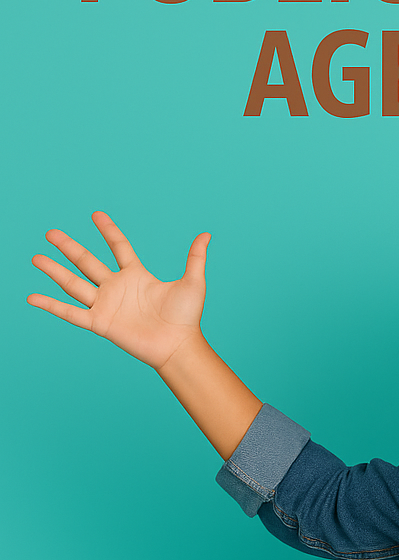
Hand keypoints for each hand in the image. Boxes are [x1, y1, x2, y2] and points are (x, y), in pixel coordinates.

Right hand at [28, 211, 210, 370]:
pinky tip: (31, 297)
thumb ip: (195, 258)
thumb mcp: (193, 282)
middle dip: (69, 247)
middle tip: (50, 232)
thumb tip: (207, 234)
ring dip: (54, 271)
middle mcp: (117, 288)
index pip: (119, 247)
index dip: (108, 231)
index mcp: (137, 276)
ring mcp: (106, 305)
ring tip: (35, 257)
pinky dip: (50, 306)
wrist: (179, 345)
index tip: (96, 214)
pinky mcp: (100, 323)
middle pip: (87, 262)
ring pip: (73, 284)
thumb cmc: (187, 317)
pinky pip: (70, 313)